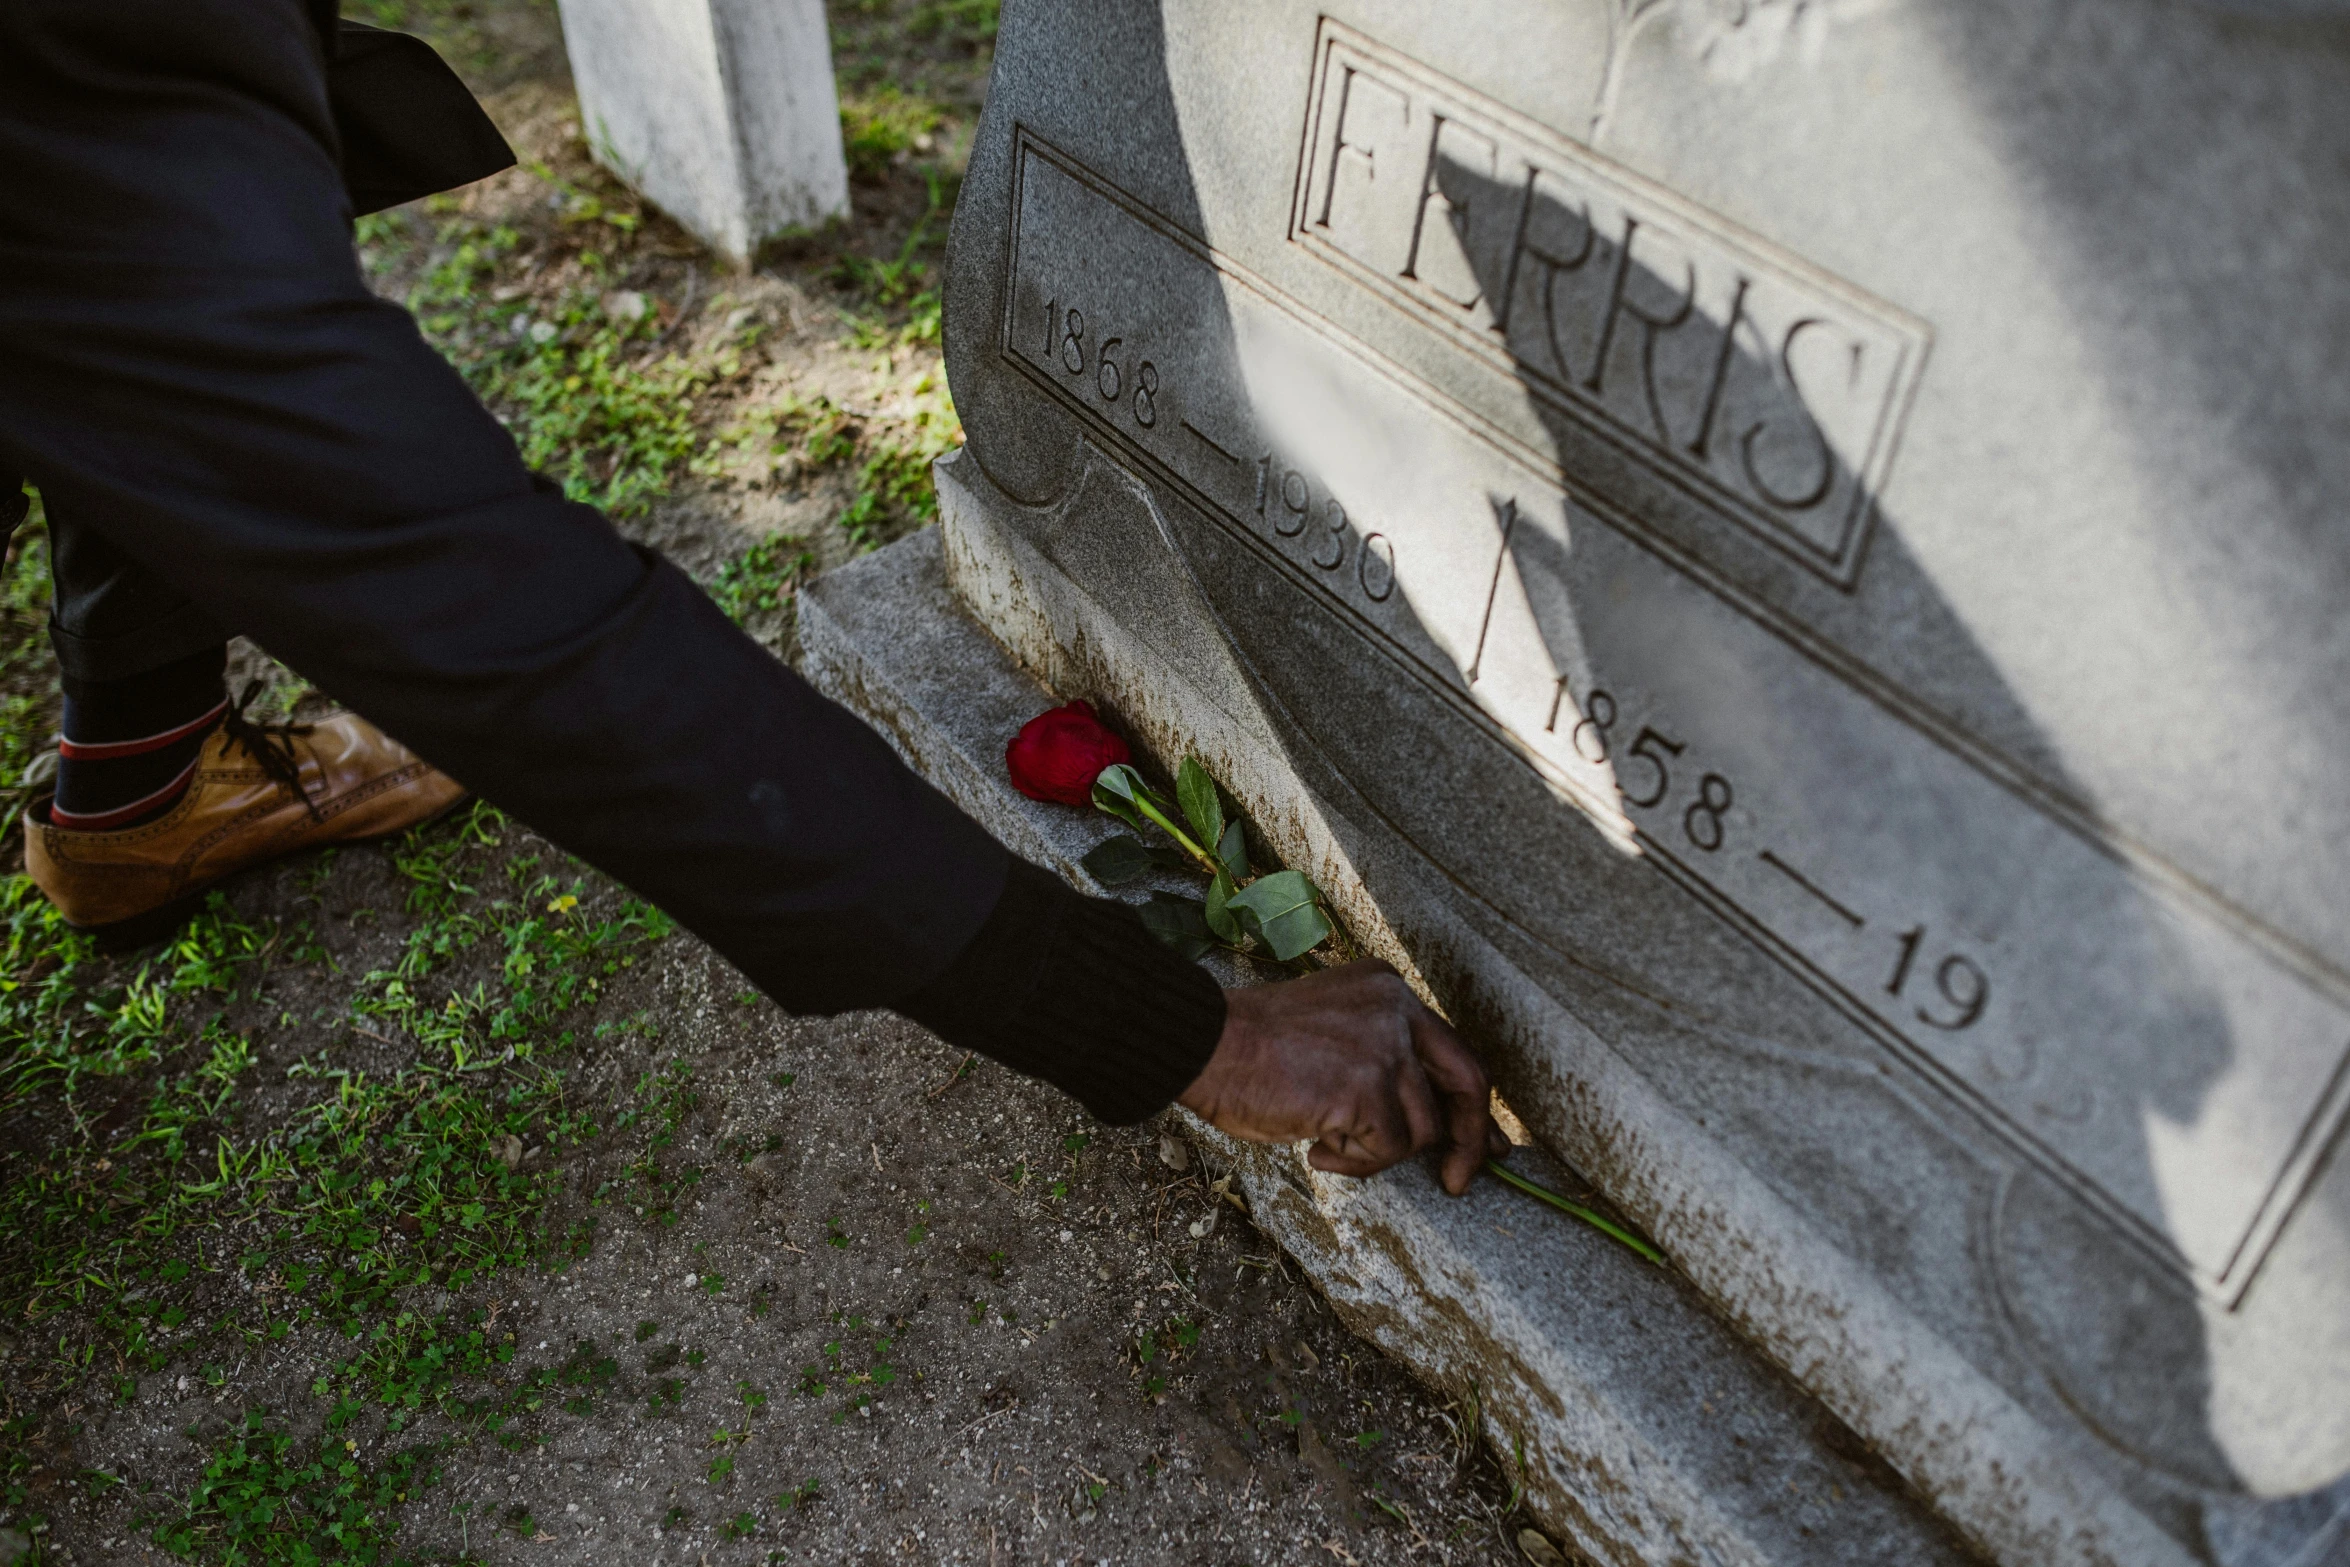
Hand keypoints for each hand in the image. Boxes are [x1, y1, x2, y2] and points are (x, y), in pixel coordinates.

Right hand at [1177, 960, 1507, 1194]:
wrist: (1205, 1044)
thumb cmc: (1251, 1049)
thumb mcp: (1333, 1035)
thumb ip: (1381, 1059)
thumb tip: (1430, 1122)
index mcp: (1389, 991)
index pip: (1453, 1050)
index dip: (1473, 1103)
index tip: (1487, 1142)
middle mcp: (1397, 1010)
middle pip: (1467, 1082)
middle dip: (1471, 1140)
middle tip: (1461, 1182)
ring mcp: (1385, 1047)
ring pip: (1419, 1130)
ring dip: (1375, 1152)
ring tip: (1324, 1141)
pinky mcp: (1367, 1086)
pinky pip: (1386, 1151)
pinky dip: (1353, 1162)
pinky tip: (1315, 1145)